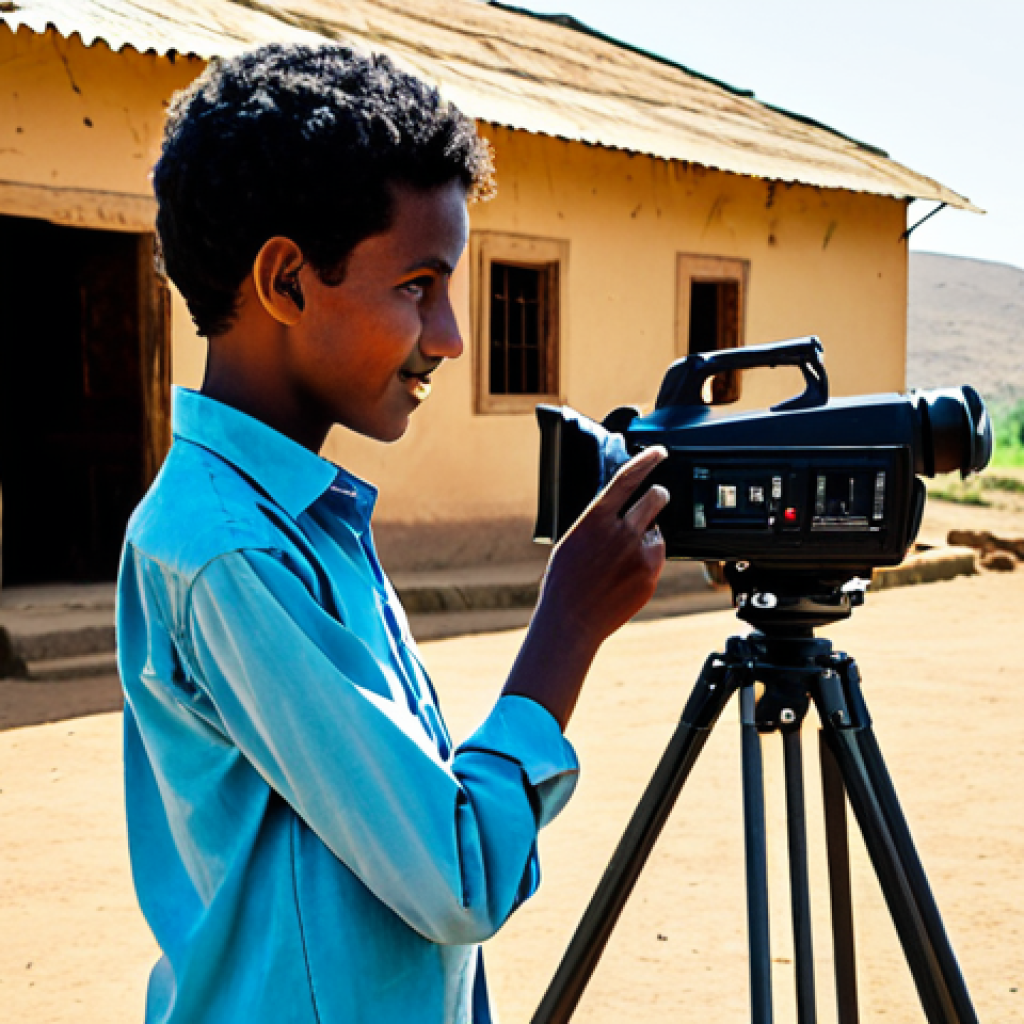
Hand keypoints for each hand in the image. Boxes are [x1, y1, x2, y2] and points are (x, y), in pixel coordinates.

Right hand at [539, 445, 670, 647]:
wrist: (571, 620)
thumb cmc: (564, 583)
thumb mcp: (573, 541)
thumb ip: (598, 522)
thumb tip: (617, 510)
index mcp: (596, 519)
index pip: (628, 478)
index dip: (647, 460)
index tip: (659, 452)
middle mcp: (621, 532)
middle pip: (656, 498)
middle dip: (659, 495)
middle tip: (657, 497)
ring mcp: (639, 554)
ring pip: (657, 532)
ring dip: (648, 536)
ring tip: (623, 557)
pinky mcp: (651, 574)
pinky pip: (657, 557)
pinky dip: (647, 561)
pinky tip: (626, 574)